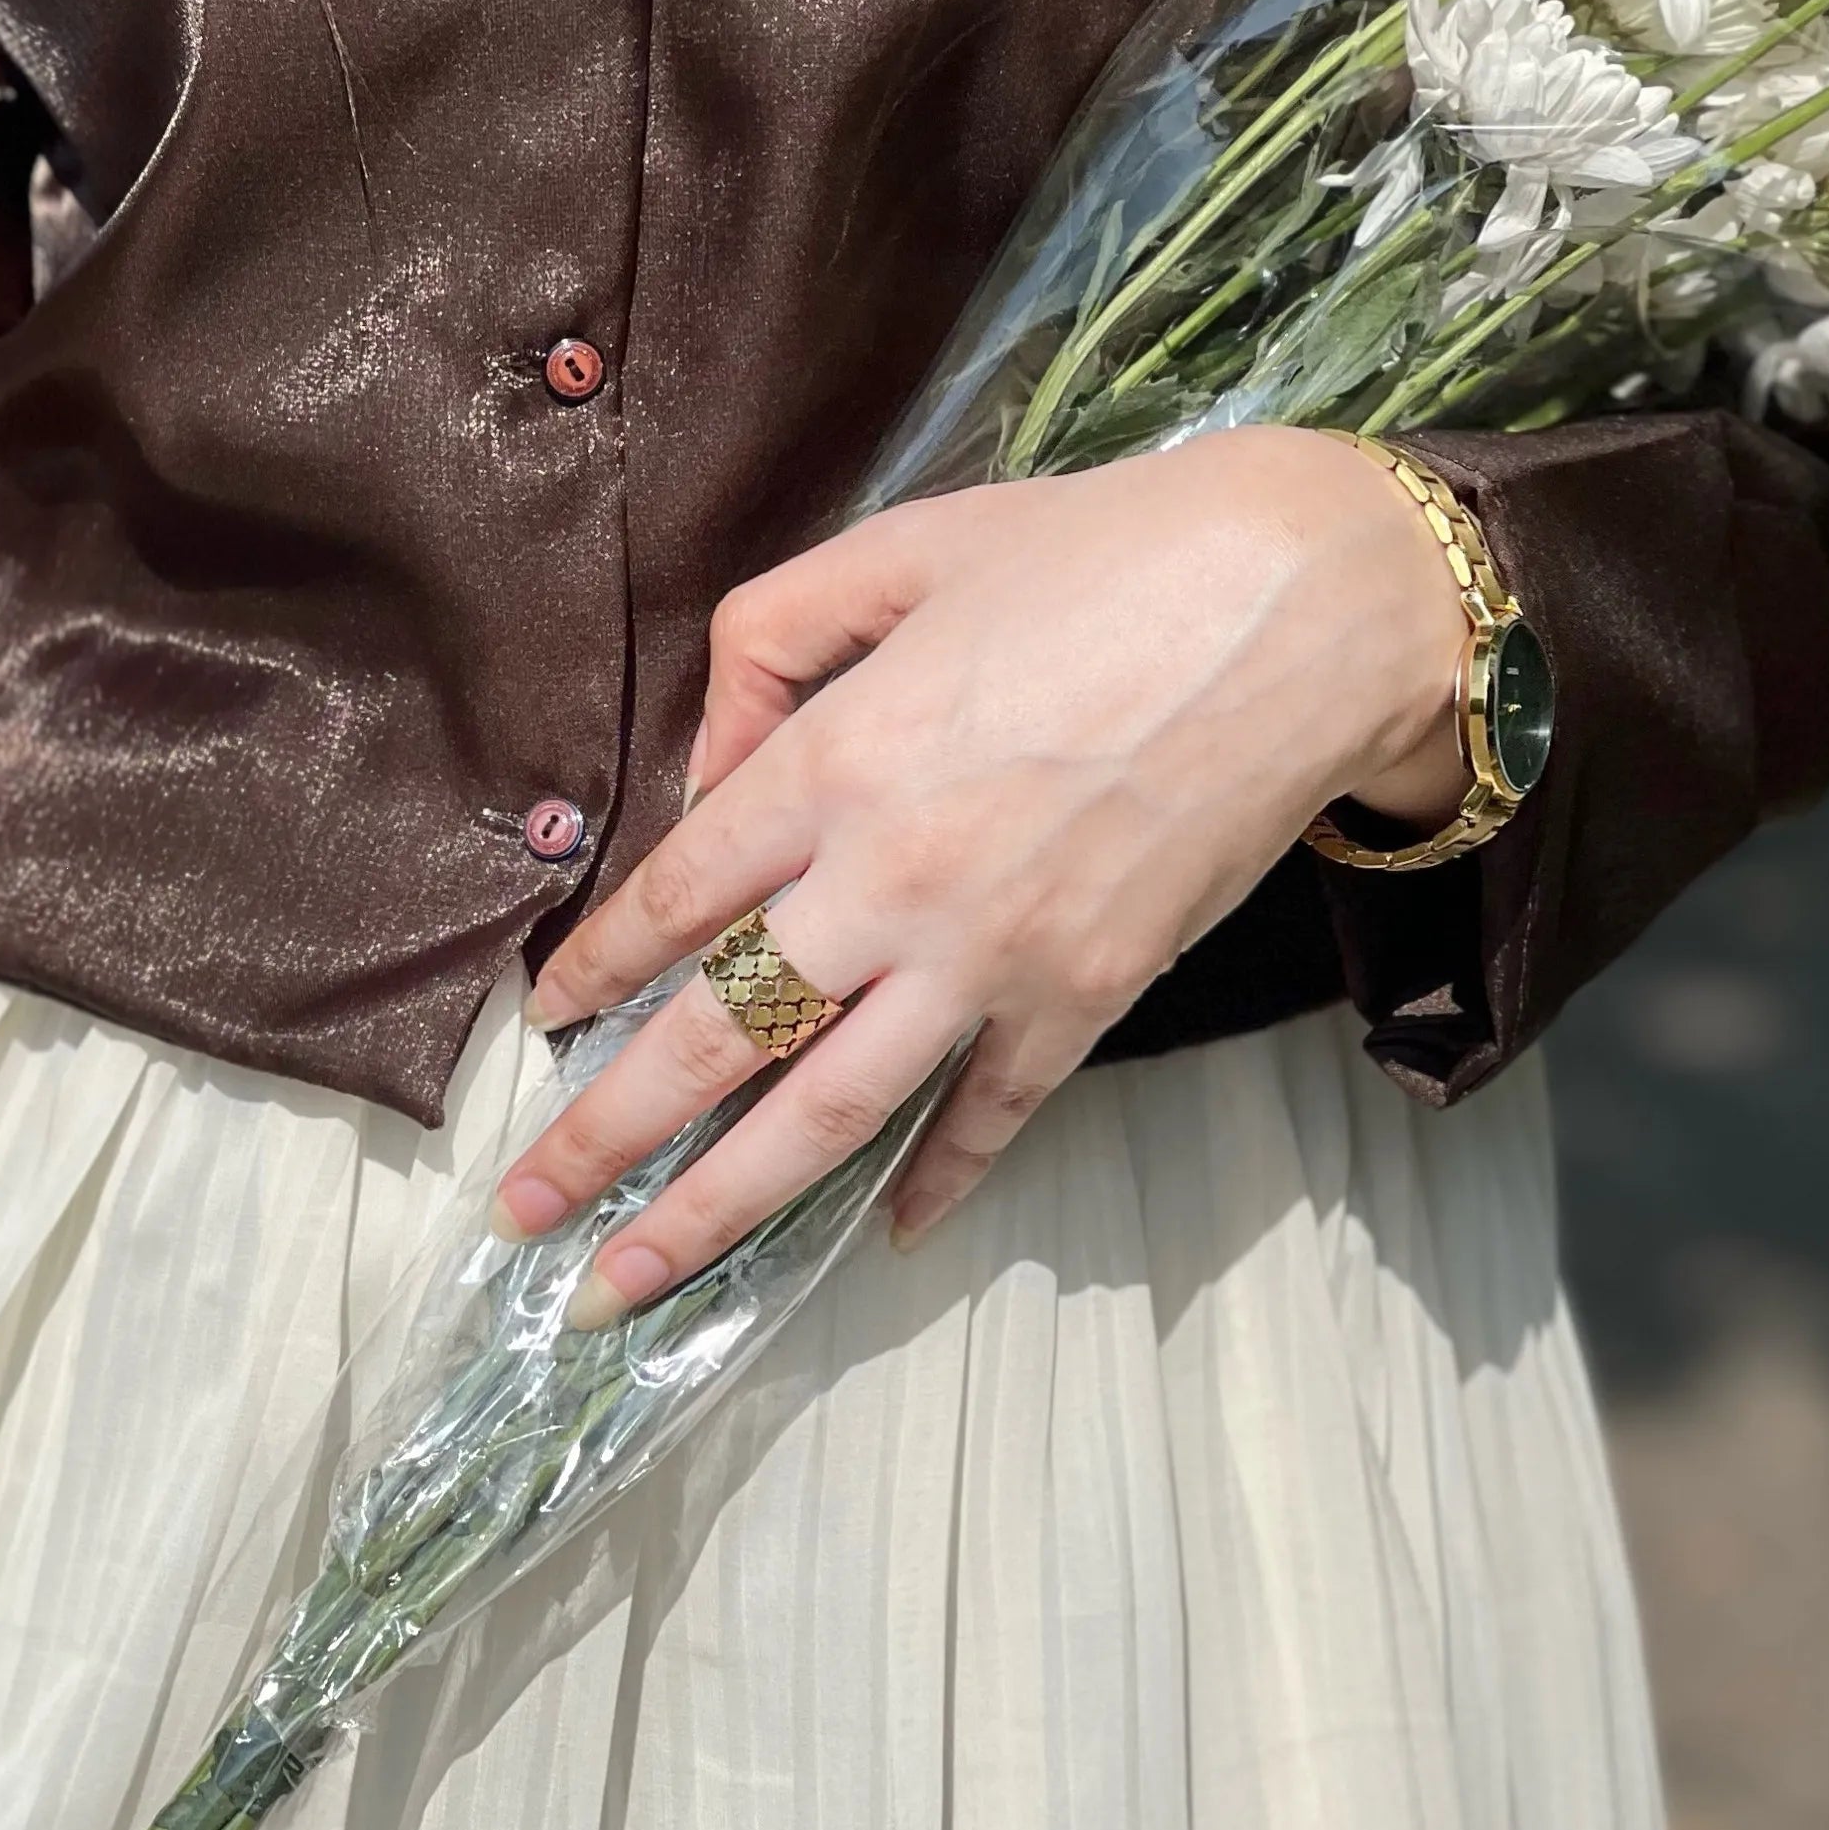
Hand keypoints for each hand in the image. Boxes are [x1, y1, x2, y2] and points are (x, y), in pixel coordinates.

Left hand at [501, 427, 1471, 1314]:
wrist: (1308, 608)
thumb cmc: (1104, 554)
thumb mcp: (907, 546)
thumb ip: (774, 640)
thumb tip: (715, 762)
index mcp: (834, 760)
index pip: (672, 896)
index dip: (593, 971)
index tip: (542, 1026)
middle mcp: (892, 881)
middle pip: (715, 1039)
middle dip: (603, 1141)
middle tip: (520, 1215)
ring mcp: (992, 958)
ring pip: (825, 1118)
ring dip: (716, 1211)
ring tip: (629, 1283)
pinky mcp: (1088, 997)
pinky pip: (989, 1117)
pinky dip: (936, 1184)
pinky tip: (880, 1236)